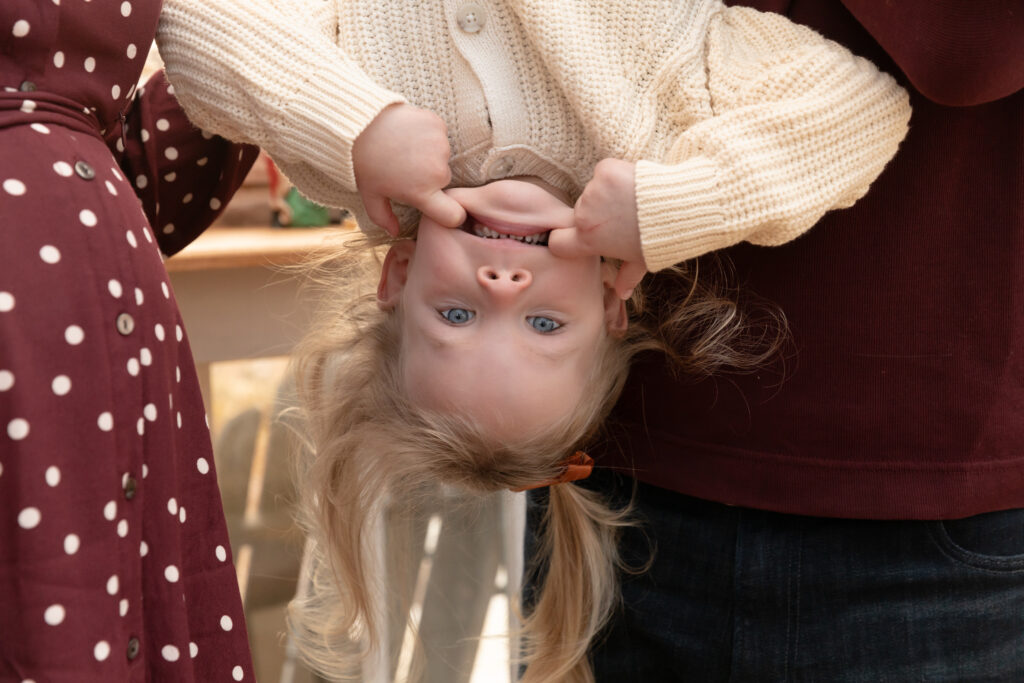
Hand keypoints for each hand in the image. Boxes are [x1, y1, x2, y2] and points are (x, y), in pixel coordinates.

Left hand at [352, 103, 465, 234]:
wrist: (357, 123)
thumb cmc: (364, 162)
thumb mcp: (370, 195)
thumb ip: (383, 218)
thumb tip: (394, 232)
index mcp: (421, 193)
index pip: (454, 215)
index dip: (451, 215)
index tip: (441, 207)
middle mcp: (436, 171)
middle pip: (444, 181)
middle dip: (430, 177)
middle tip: (406, 168)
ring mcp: (440, 145)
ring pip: (442, 156)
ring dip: (429, 154)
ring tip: (405, 148)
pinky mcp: (437, 124)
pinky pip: (440, 133)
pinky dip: (428, 133)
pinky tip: (409, 132)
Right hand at [548, 159, 646, 298]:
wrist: (678, 207)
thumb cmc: (658, 238)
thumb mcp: (641, 261)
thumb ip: (626, 277)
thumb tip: (622, 294)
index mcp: (589, 240)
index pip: (557, 241)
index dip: (565, 240)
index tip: (578, 236)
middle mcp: (585, 216)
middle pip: (579, 213)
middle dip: (595, 215)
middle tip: (620, 218)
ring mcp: (594, 191)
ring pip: (592, 192)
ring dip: (606, 195)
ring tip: (630, 201)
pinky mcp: (605, 170)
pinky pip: (603, 172)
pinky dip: (614, 176)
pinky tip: (631, 184)